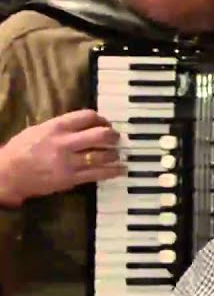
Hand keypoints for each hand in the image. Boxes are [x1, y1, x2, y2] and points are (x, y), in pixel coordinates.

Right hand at [0, 109, 123, 206]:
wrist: (6, 175)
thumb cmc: (20, 150)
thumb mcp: (38, 129)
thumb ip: (62, 126)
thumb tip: (85, 124)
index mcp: (56, 127)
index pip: (88, 116)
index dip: (102, 119)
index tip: (106, 124)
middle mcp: (64, 142)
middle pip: (100, 135)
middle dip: (113, 136)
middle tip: (116, 138)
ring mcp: (69, 162)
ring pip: (103, 155)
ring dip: (114, 154)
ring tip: (117, 154)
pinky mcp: (70, 179)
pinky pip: (98, 174)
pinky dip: (113, 171)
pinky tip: (120, 169)